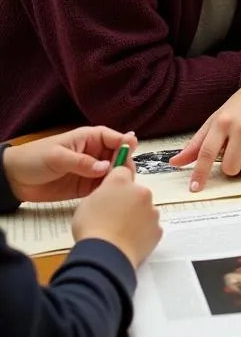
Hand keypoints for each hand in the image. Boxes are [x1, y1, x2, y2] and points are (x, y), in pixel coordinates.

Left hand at [2, 126, 137, 202]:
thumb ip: (82, 162)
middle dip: (124, 166)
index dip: (126, 145)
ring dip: (117, 181)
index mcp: (91, 139)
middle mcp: (96, 154)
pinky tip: (107, 197)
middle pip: (119, 158)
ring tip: (117, 189)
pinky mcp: (87, 187)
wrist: (14, 179)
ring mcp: (92, 171)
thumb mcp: (57, 156)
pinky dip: (107, 192)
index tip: (131, 155)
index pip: (116, 138)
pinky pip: (103, 189)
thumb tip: (105, 168)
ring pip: (114, 174)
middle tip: (122, 177)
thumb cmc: (34, 158)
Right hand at [72, 166, 161, 269]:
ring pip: (145, 210)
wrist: (106, 256)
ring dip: (136, 217)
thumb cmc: (92, 230)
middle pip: (136, 192)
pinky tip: (128, 241)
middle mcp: (141, 192)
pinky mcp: (158, 229)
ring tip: (119, 232)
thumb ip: (102, 192)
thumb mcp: (87, 203)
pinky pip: (150, 227)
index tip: (113, 190)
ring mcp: (152, 211)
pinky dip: (142, 232)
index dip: (116, 182)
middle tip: (113, 217)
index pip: (122, 171)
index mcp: (120, 183)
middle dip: (128, 201)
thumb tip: (109, 194)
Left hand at [169, 64, 240, 191]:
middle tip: (235, 154)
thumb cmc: (240, 107)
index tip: (195, 188)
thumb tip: (175, 163)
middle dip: (231, 167)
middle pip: (231, 168)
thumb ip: (196, 144)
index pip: (206, 152)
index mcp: (222, 122)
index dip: (199, 173)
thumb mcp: (216, 120)